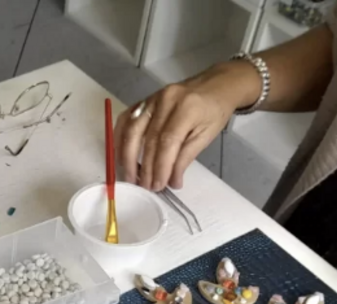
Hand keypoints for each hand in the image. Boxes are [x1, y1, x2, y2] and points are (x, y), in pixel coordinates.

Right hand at [115, 63, 258, 190]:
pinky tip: (120, 155)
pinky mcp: (145, 100)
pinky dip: (119, 139)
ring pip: (132, 130)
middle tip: (144, 187)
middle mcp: (166, 100)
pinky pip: (126, 120)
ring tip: (129, 176)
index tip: (157, 186)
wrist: (217, 83)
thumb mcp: (207, 135)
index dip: (160, 167)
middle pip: (148, 139)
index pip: (167, 142)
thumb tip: (171, 182)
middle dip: (145, 167)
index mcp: (187, 108)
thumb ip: (186, 158)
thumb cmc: (215, 110)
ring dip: (127, 157)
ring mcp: (153, 98)